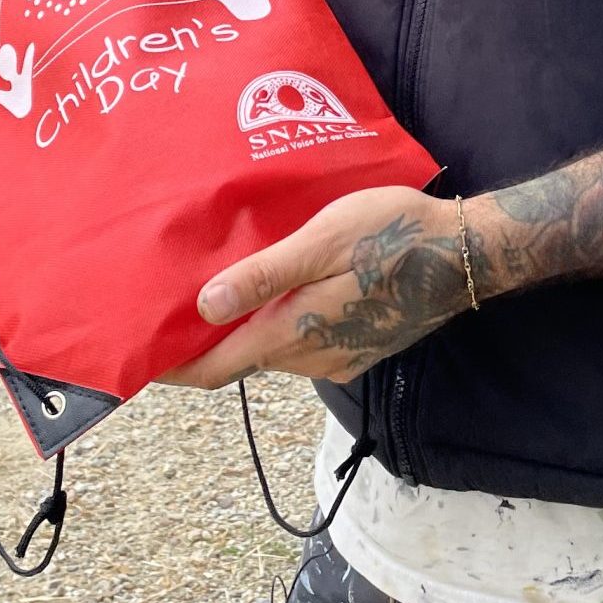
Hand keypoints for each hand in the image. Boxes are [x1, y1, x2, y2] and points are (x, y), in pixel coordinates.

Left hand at [158, 187, 471, 388]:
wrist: (464, 254)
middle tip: (174, 304)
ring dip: (246, 328)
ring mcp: (339, 357)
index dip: (173, 367)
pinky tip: (280, 289)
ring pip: (274, 350)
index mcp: (294, 334)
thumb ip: (263, 276)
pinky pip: (304, 343)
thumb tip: (204, 307)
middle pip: (242, 361)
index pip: (215, 370)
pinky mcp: (359, 347)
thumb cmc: (391, 233)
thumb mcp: (321, 241)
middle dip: (207, 340)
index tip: (138, 355)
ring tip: (222, 287)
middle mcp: (311, 359)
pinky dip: (280, 324)